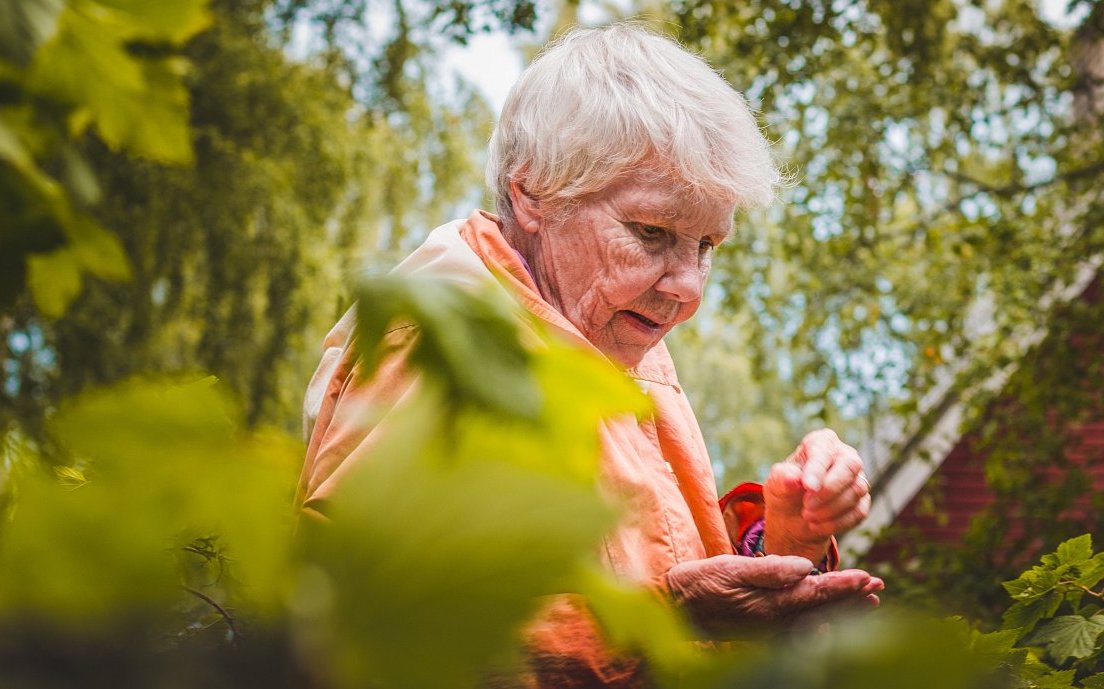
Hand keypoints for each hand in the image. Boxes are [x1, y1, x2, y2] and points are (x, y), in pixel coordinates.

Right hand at [666, 554, 882, 635]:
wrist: (674, 609)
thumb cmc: (700, 583)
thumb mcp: (731, 568)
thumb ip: (769, 569)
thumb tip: (807, 568)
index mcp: (771, 605)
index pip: (818, 593)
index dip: (845, 585)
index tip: (868, 577)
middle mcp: (775, 622)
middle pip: (824, 611)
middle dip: (852, 599)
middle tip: (877, 587)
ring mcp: (770, 630)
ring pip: (816, 621)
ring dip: (842, 609)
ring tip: (866, 601)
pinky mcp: (762, 632)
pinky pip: (802, 628)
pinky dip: (822, 619)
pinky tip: (829, 618)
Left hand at [763, 429, 870, 562]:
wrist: (793, 517)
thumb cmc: (785, 491)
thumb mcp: (775, 485)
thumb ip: (782, 478)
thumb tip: (793, 478)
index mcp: (821, 442)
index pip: (824, 451)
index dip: (817, 469)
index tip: (807, 487)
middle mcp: (844, 455)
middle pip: (850, 466)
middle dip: (829, 489)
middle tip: (806, 506)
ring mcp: (857, 478)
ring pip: (856, 490)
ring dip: (830, 509)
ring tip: (807, 516)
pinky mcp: (862, 501)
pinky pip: (859, 512)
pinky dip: (837, 523)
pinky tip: (816, 526)